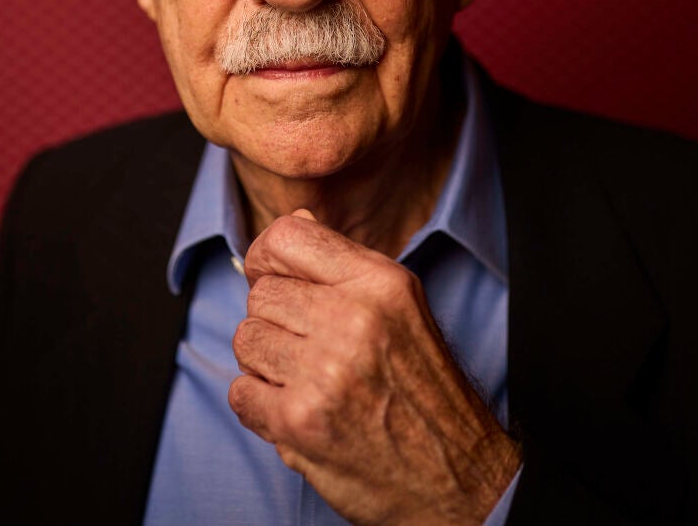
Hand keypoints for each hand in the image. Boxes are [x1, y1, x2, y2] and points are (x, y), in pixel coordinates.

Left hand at [229, 210, 520, 524]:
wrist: (457, 475)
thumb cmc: (423, 391)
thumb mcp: (401, 308)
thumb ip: (343, 268)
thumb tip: (293, 223)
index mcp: (380, 283)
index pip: (288, 237)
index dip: (266, 257)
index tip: (274, 279)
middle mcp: (353, 319)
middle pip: (261, 295)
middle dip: (276, 323)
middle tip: (312, 351)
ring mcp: (324, 371)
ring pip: (246, 340)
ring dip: (266, 365)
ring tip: (309, 382)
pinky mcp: (299, 421)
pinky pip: (240, 392)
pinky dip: (260, 406)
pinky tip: (300, 411)